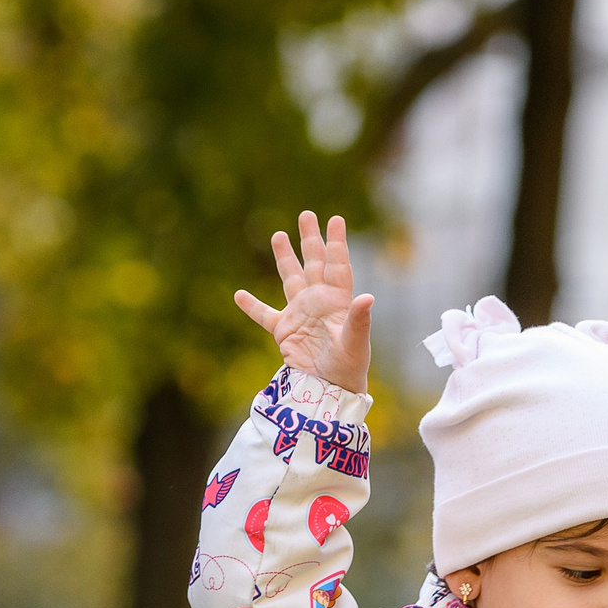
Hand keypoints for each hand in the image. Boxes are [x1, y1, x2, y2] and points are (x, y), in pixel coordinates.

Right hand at [235, 211, 375, 394]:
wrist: (329, 391)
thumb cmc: (349, 368)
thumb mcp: (355, 343)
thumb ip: (359, 320)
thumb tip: (368, 296)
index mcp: (338, 301)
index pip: (337, 266)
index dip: (336, 243)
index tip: (335, 220)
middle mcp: (319, 302)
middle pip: (314, 264)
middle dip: (310, 240)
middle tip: (307, 215)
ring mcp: (300, 315)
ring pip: (291, 279)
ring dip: (285, 258)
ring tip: (279, 235)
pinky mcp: (284, 331)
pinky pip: (264, 315)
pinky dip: (252, 306)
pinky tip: (239, 295)